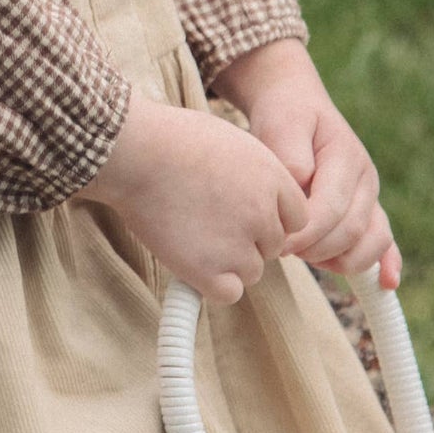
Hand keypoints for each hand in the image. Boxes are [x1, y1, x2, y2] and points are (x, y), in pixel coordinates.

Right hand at [84, 90, 308, 305]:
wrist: (137, 153)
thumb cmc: (172, 139)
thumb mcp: (230, 141)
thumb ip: (255, 175)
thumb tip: (257, 197)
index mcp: (274, 178)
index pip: (296, 218)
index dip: (269, 218)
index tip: (242, 213)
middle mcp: (263, 214)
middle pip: (272, 246)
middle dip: (247, 239)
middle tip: (209, 221)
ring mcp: (238, 245)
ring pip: (252, 271)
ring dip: (228, 262)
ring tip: (192, 233)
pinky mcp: (209, 271)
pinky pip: (228, 293)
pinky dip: (210, 284)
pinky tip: (189, 259)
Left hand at [212, 39, 400, 289]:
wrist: (295, 104)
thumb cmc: (285, 116)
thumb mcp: (280, 123)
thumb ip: (290, 154)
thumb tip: (302, 184)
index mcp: (346, 157)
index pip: (331, 208)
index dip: (305, 232)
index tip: (275, 242)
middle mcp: (364, 180)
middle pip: (350, 231)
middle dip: (314, 249)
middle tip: (279, 250)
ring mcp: (370, 197)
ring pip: (370, 242)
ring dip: (338, 260)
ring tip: (305, 257)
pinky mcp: (367, 211)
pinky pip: (385, 241)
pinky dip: (387, 264)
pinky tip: (387, 283)